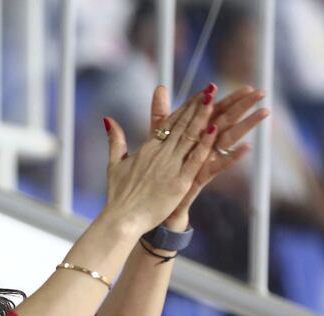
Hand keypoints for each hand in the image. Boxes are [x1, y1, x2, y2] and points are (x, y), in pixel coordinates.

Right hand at [101, 87, 217, 235]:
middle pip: (182, 125)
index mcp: (147, 148)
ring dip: (203, 117)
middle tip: (212, 88)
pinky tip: (214, 131)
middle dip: (198, 105)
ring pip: (190, 137)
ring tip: (215, 99)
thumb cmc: (117, 195)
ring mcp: (170, 167)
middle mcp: (159, 154)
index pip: (169, 122)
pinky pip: (194, 160)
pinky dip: (204, 145)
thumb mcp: (114, 163)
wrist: (121, 219)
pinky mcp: (178, 183)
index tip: (198, 94)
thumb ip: (115, 140)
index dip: (185, 107)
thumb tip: (108, 120)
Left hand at [150, 84, 270, 227]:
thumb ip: (161, 113)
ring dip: (246, 126)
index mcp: (195, 136)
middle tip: (262, 92)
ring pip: (227, 140)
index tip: (247, 86)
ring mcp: (204, 161)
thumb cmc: (161, 170)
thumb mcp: (158, 138)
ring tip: (263, 113)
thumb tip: (160, 87)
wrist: (158, 202)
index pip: (215, 112)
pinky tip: (247, 147)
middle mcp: (203, 147)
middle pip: (226, 122)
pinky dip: (232, 157)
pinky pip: (218, 166)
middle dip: (243, 107)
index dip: (229, 99)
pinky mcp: (200, 176)